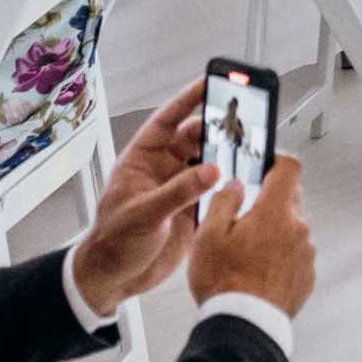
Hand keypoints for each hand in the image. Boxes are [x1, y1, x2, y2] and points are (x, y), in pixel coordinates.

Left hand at [68, 78, 223, 315]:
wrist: (114, 279)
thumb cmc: (111, 244)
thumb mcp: (142, 215)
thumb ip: (177, 192)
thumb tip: (211, 170)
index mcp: (141, 160)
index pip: (167, 121)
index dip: (189, 99)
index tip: (211, 82)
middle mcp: (163, 169)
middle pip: (195, 137)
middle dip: (218, 126)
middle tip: (243, 119)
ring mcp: (179, 188)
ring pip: (210, 161)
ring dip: (228, 155)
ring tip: (250, 147)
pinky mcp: (193, 209)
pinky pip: (217, 188)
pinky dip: (232, 183)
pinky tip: (246, 179)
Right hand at [188, 155, 316, 316]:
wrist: (244, 324)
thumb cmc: (225, 283)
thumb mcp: (209, 236)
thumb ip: (224, 202)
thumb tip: (235, 186)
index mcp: (275, 212)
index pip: (290, 168)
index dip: (277, 160)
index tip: (266, 163)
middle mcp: (298, 229)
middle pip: (290, 198)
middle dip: (270, 200)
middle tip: (244, 215)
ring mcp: (306, 252)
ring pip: (292, 228)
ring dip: (274, 231)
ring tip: (246, 251)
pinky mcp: (306, 274)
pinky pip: (295, 254)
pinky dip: (280, 255)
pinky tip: (257, 269)